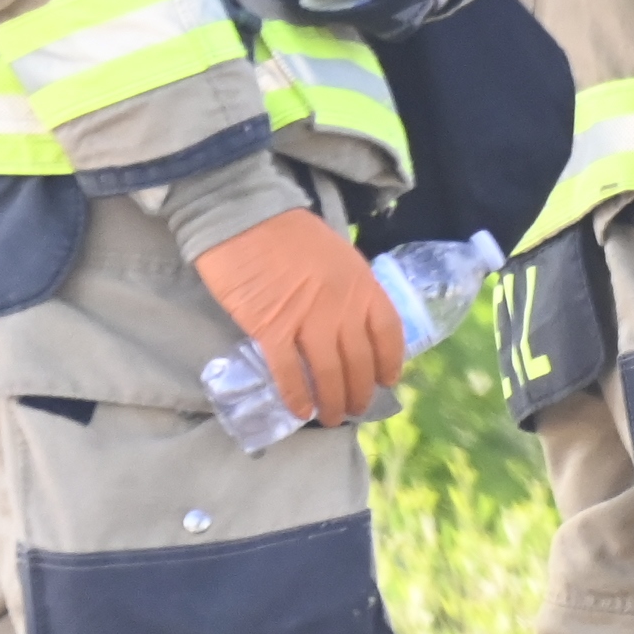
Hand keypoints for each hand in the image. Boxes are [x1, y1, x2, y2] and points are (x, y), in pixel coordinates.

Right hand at [190, 207, 403, 425]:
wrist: (244, 215)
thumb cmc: (286, 231)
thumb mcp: (334, 253)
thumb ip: (347, 288)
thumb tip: (350, 322)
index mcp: (361, 282)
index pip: (387, 331)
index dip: (389, 360)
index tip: (387, 380)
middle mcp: (342, 304)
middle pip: (359, 361)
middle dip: (360, 391)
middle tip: (355, 408)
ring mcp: (308, 318)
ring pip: (328, 373)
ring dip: (333, 402)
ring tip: (331, 418)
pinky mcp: (272, 329)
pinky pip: (290, 372)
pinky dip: (296, 396)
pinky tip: (300, 410)